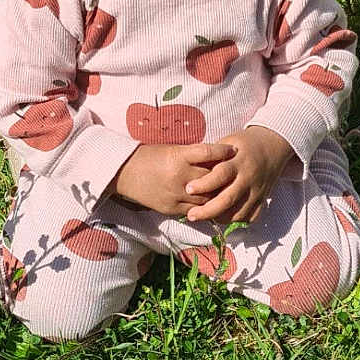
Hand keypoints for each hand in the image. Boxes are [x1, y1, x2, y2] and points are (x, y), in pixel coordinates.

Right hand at [111, 142, 238, 216]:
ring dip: (217, 194)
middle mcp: (179, 177)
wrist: (123, 173)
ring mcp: (175, 195)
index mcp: (177, 157)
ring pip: (206, 197)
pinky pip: (194, 210)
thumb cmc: (147, 156)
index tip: (233, 150)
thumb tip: (214, 156)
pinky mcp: (171, 209)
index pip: (207, 153)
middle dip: (224, 176)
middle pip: (211, 178)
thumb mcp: (169, 149)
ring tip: (228, 190)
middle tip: (236, 172)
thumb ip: (191, 154)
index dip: (222, 152)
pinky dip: (204, 207)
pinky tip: (212, 204)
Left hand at [182, 127, 293, 224]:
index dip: (204, 183)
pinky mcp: (263, 200)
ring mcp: (257, 191)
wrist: (274, 145)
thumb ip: (212, 156)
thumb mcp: (227, 142)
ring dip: (220, 218)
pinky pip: (250, 217)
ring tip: (203, 218)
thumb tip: (189, 168)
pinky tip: (222, 217)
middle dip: (208, 210)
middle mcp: (248, 178)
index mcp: (238, 161)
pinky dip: (236, 221)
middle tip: (191, 215)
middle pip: (228, 199)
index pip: (221, 174)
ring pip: (239, 213)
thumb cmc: (244, 143)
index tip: (188, 189)